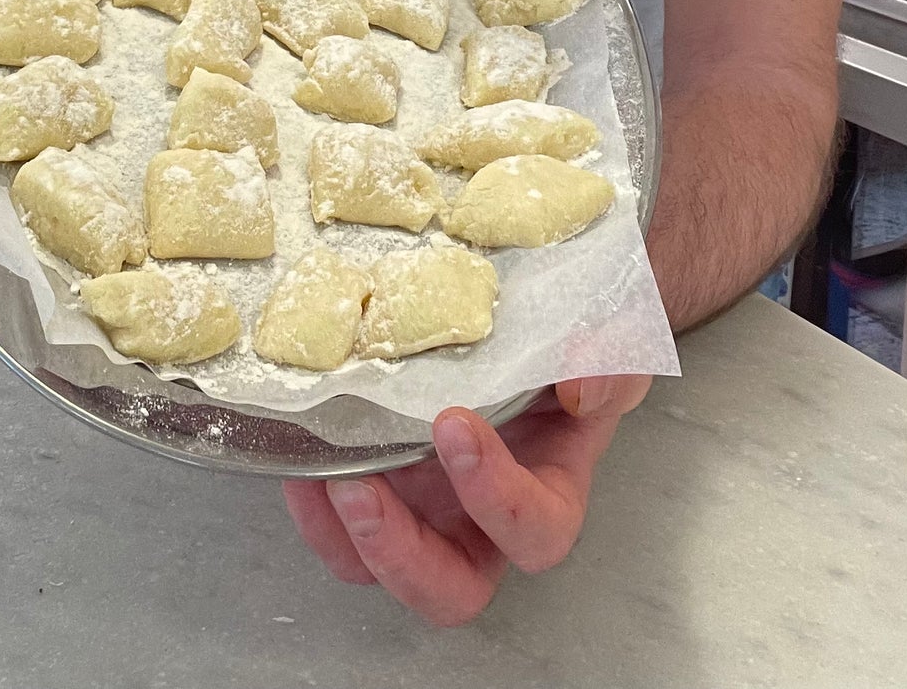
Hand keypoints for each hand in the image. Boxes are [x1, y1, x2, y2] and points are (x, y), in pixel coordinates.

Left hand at [283, 376, 649, 625]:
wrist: (528, 316)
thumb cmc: (571, 344)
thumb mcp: (610, 345)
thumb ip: (608, 365)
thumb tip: (578, 388)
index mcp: (546, 493)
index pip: (534, 533)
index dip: (498, 498)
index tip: (456, 424)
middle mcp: (480, 522)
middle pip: (449, 590)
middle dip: (400, 553)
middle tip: (362, 487)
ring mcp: (422, 509)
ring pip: (377, 569)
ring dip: (342, 534)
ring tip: (315, 473)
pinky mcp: (376, 481)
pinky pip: (334, 524)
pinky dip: (310, 501)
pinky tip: (296, 449)